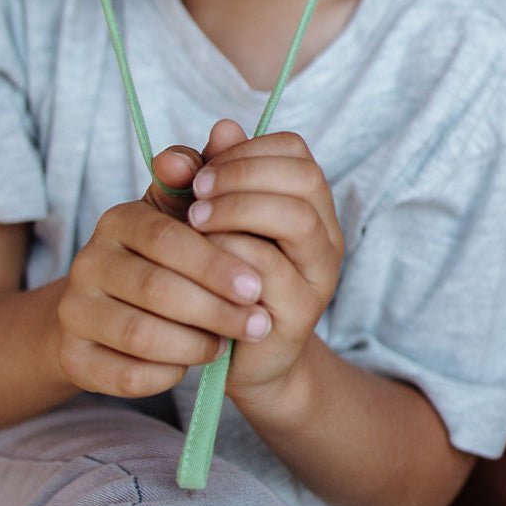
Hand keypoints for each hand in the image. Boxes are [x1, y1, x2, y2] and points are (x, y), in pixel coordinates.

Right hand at [55, 145, 272, 398]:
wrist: (102, 312)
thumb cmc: (162, 257)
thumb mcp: (184, 215)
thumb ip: (210, 173)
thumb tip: (229, 126)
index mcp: (119, 219)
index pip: (168, 238)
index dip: (215, 262)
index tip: (258, 283)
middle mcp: (89, 261)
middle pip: (156, 288)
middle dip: (215, 308)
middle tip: (257, 321)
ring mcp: (74, 310)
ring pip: (139, 334)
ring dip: (193, 343)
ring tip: (226, 344)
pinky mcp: (72, 357)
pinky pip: (120, 375)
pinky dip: (162, 374)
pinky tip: (189, 367)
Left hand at [186, 120, 343, 404]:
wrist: (229, 355)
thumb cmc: (214, 276)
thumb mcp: (199, 218)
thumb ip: (194, 181)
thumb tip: (180, 151)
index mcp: (307, 201)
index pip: (294, 150)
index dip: (247, 150)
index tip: (202, 171)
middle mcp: (325, 233)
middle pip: (305, 178)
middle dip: (243, 175)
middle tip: (196, 194)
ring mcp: (319, 274)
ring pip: (298, 220)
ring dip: (239, 210)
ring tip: (195, 222)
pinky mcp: (302, 312)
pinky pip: (273, 270)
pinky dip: (232, 254)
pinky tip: (201, 261)